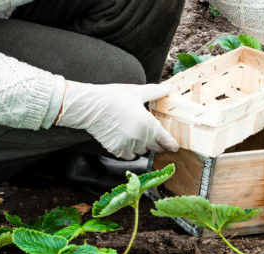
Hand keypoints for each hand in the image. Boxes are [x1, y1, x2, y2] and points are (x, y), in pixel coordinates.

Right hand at [56, 82, 178, 160]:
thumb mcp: (136, 92)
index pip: (166, 140)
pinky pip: (129, 156)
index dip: (172, 145)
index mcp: (148, 124)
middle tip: (153, 138)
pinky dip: (129, 151)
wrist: (88, 106)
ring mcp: (128, 145)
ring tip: (135, 134)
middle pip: (156, 148)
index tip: (175, 147)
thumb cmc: (112, 97)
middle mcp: (141, 137)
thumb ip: (154, 92)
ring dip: (142, 146)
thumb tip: (169, 87)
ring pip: (142, 152)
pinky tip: (125, 140)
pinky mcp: (117, 150)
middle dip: (157, 144)